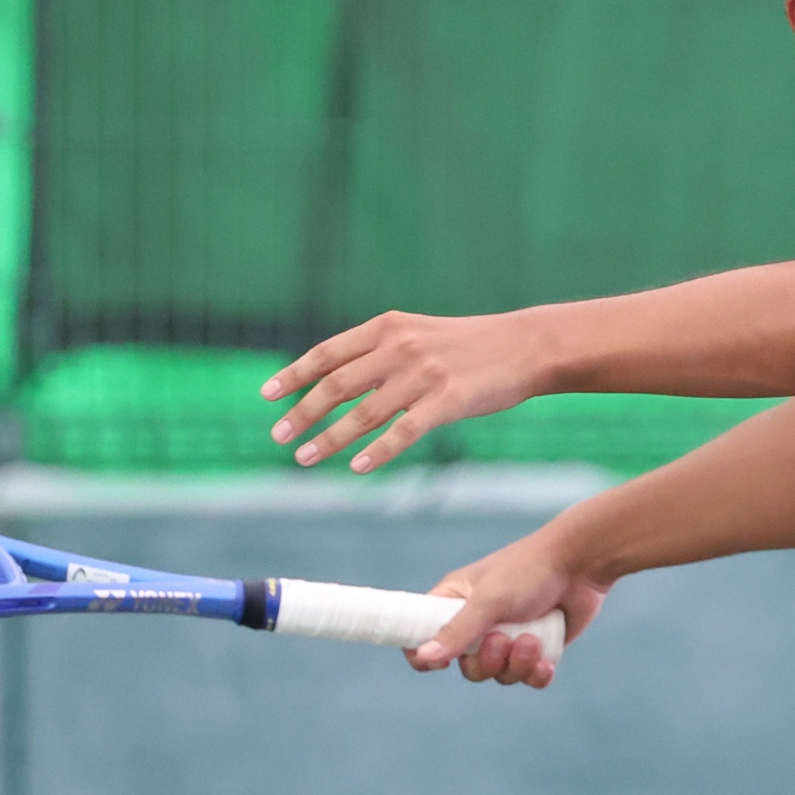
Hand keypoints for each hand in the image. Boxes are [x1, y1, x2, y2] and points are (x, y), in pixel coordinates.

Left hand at [263, 309, 548, 472]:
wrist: (526, 346)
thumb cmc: (471, 345)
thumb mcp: (420, 333)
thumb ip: (381, 351)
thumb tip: (336, 379)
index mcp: (389, 327)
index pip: (328, 353)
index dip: (294, 375)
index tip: (267, 396)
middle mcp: (401, 347)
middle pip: (337, 385)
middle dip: (303, 414)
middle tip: (280, 437)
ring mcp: (424, 374)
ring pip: (363, 413)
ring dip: (329, 439)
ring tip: (306, 458)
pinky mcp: (448, 400)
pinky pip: (403, 431)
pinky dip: (378, 451)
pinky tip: (358, 466)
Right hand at [411, 527, 609, 688]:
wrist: (583, 563)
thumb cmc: (530, 570)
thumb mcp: (490, 599)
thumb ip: (458, 630)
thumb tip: (423, 658)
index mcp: (455, 601)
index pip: (422, 635)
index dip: (425, 655)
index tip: (440, 664)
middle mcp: (479, 621)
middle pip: (467, 667)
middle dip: (487, 662)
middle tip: (503, 640)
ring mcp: (510, 636)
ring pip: (500, 675)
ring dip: (516, 664)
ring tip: (532, 641)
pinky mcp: (538, 647)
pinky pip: (528, 677)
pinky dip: (536, 674)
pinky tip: (545, 663)